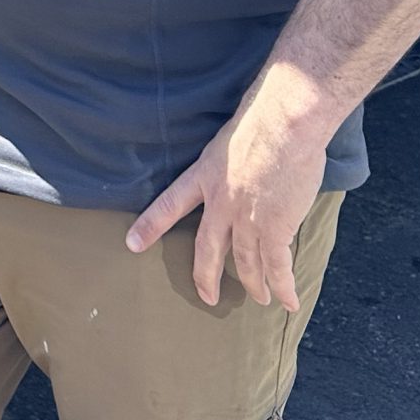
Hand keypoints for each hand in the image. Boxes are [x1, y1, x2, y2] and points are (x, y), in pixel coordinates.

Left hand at [125, 100, 327, 309]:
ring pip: (246, 262)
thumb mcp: (228, 137)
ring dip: (254, 284)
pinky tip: (288, 301)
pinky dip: (283, 286)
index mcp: (205, 176)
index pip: (170, 204)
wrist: (285, 124)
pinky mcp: (275, 227)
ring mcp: (247, 218)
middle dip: (205, 276)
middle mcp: (221, 202)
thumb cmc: (262, 118)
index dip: (151, 226)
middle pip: (208, 248)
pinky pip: (277, 266)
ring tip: (258, 298)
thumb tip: (240, 165)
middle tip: (207, 297)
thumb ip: (228, 160)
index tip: (132, 244)